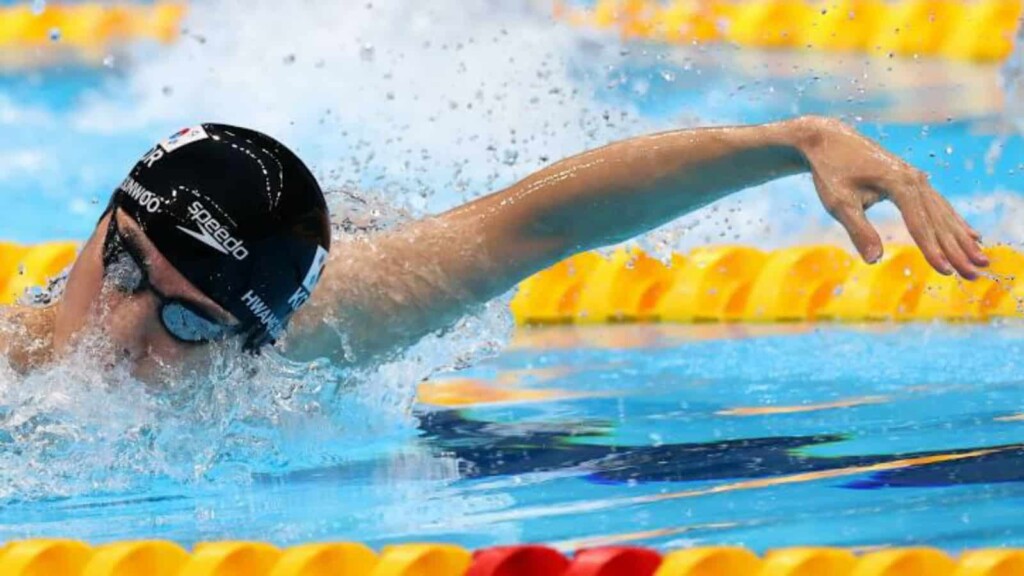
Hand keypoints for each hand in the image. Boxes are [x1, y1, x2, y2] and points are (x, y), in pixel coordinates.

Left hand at [793, 116, 986, 278]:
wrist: (829, 140)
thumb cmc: (831, 172)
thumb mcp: (839, 202)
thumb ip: (858, 230)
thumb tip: (874, 260)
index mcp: (898, 182)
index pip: (920, 222)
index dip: (932, 249)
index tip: (945, 271)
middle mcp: (915, 178)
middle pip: (939, 220)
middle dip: (957, 250)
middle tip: (975, 274)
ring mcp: (917, 178)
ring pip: (943, 213)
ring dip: (962, 239)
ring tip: (981, 261)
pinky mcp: (913, 180)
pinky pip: (939, 205)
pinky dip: (955, 223)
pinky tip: (971, 237)